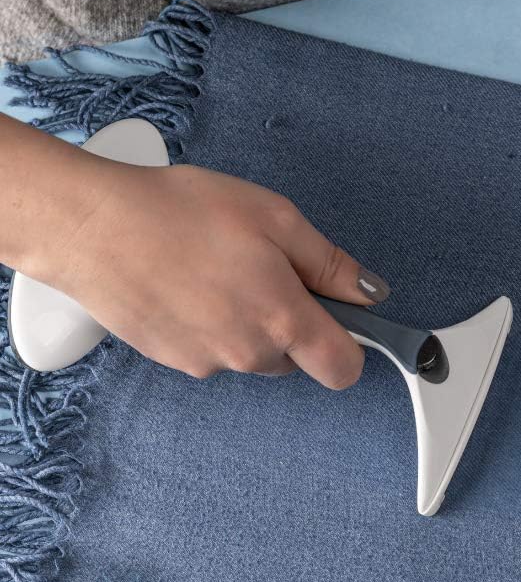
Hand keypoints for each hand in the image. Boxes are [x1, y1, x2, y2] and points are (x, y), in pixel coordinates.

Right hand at [5, 118, 388, 388]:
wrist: (90, 227)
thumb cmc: (182, 213)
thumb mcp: (275, 219)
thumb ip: (330, 264)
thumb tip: (368, 294)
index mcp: (283, 321)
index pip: (344, 369)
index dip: (353, 345)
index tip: (344, 317)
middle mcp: (249, 355)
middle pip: (297, 357)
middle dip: (293, 322)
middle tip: (266, 268)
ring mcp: (208, 363)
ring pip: (254, 353)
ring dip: (251, 322)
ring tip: (218, 270)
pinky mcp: (174, 362)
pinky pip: (215, 350)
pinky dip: (213, 324)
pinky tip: (189, 284)